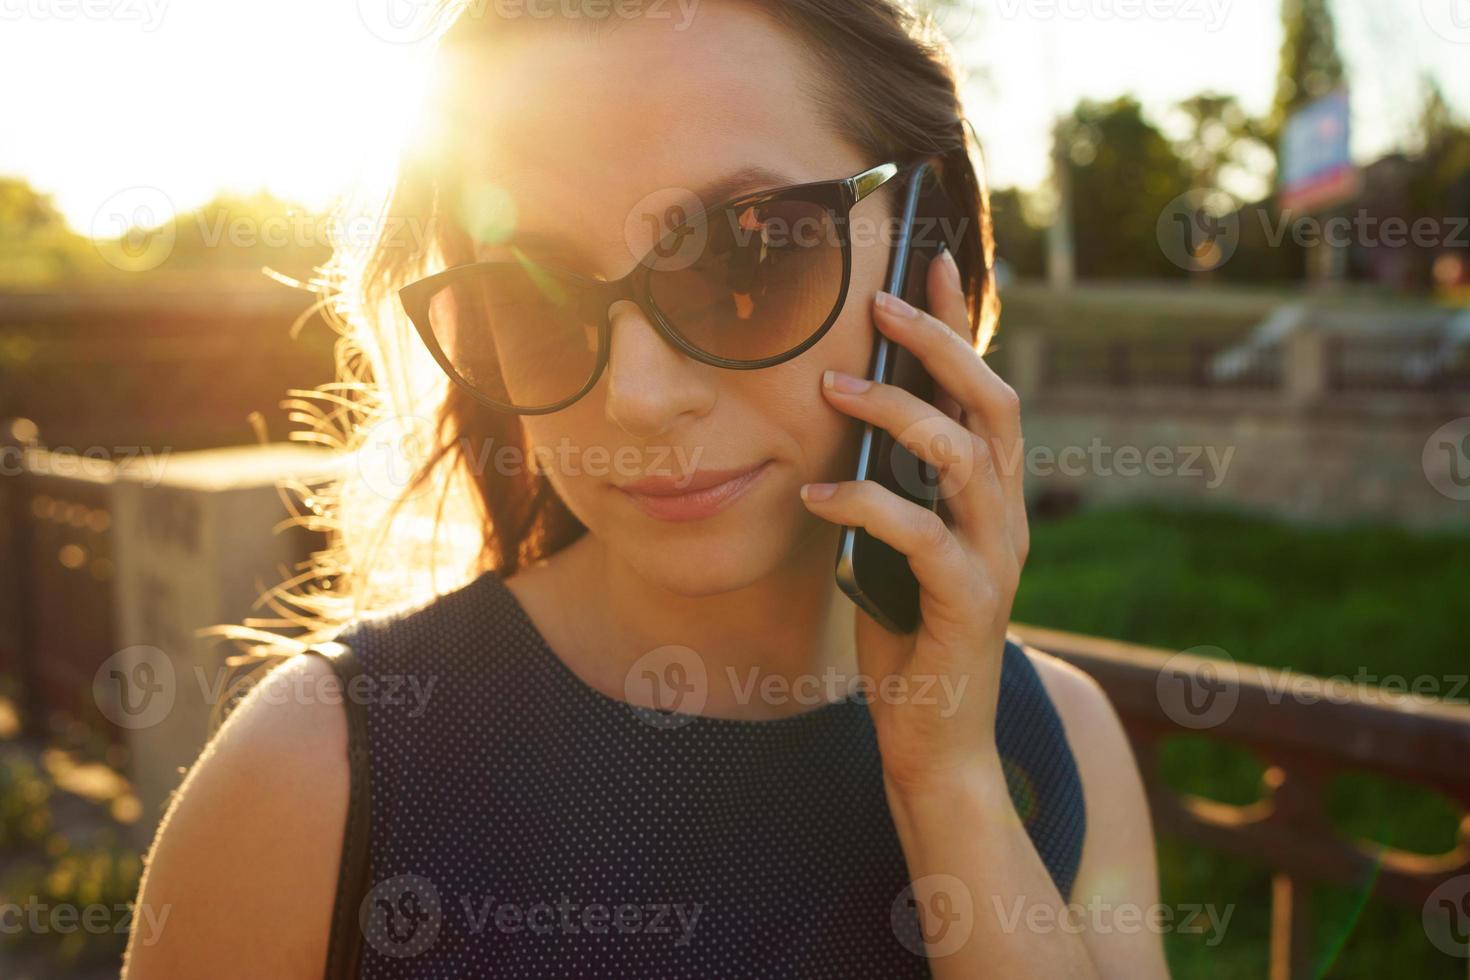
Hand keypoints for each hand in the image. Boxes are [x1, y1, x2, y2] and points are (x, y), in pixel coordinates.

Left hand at [800, 247, 1028, 795]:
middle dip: (941, 343)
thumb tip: (852, 414)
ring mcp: (995, 557)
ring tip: (832, 388)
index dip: (963, 325)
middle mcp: (1007, 516)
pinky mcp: (968, 602)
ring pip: (964, 457)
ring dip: (898, 411)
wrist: (936, 736)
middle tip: (884, 301)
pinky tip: (817, 493)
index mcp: (993, 496)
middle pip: (992, 404)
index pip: (985, 391)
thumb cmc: (909, 633)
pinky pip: (920, 534)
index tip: (931, 263)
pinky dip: (866, 504)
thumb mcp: (900, 543)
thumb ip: (896, 485)